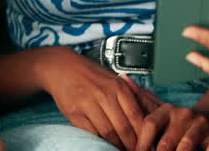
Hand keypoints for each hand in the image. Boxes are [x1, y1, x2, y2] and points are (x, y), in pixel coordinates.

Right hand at [31, 46, 153, 149]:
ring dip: (116, 145)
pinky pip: (90, 132)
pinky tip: (103, 144)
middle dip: (131, 143)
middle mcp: (105, 94)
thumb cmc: (90, 74)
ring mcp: (89, 103)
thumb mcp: (113, 79)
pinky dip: (99, 141)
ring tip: (120, 149)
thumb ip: (127, 97)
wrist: (63, 66)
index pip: (136, 115)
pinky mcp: (75, 112)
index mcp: (118, 86)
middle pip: (123, 127)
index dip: (142, 133)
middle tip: (135, 150)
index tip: (146, 141)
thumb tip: (143, 119)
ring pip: (108, 132)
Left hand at [136, 83, 208, 150]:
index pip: (150, 124)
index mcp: (167, 110)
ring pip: (186, 146)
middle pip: (166, 141)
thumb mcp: (161, 108)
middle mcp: (184, 115)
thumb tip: (122, 77)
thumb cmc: (180, 119)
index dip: (141, 143)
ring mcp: (200, 126)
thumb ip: (141, 97)